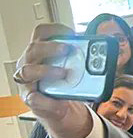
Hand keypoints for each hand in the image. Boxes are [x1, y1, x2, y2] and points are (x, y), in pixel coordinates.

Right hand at [14, 23, 95, 137]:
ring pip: (27, 71)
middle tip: (67, 48)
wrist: (58, 107)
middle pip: (34, 49)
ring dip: (46, 70)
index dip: (54, 30)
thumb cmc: (62, 82)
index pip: (41, 33)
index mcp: (40, 51)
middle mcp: (29, 62)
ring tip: (63, 73)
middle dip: (51, 47)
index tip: (70, 32)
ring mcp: (27, 80)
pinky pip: (34, 98)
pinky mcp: (30, 98)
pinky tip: (58, 102)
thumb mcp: (72, 68)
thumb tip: (100, 54)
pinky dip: (46, 100)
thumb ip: (81, 60)